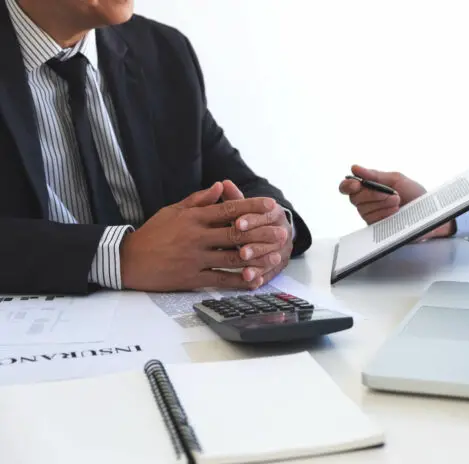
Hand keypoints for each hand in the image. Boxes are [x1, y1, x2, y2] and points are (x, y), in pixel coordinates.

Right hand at [120, 182, 285, 290]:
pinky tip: (254, 279)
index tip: (270, 204)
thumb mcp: (173, 211)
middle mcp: (196, 237)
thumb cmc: (152, 233)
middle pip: (235, 234)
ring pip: (232, 258)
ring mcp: (194, 258)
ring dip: (256, 258)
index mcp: (193, 218)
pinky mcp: (191, 277)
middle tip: (281, 232)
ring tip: (275, 256)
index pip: (228, 209)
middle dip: (261, 233)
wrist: (128, 260)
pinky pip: (220, 279)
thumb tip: (221, 187)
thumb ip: (198, 200)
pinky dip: (239, 280)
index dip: (252, 206)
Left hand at [231, 192, 292, 285]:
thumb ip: (234, 199)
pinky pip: (271, 273)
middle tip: (241, 251)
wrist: (269, 232)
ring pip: (272, 257)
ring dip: (259, 264)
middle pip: (271, 239)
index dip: (252, 219)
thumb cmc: (249, 219)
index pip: (266, 215)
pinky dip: (260, 278)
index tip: (237, 224)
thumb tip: (223, 183)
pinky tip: (250, 282)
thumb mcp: (242, 208)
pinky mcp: (279, 265)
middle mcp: (283, 230)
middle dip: (256, 245)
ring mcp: (283, 249)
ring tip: (245, 271)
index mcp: (275, 213)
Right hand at [338, 165, 454, 238]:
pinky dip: (384, 214)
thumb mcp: (397, 180)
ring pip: (363, 210)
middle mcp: (367, 203)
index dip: (347, 185)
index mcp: (370, 188)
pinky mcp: (377, 229)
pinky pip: (372, 221)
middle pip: (354, 199)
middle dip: (373, 195)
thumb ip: (375, 175)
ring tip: (398, 203)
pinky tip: (396, 213)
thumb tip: (355, 168)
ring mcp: (371, 216)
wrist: (430, 213)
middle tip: (393, 194)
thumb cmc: (415, 195)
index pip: (347, 187)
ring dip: (382, 204)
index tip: (356, 184)